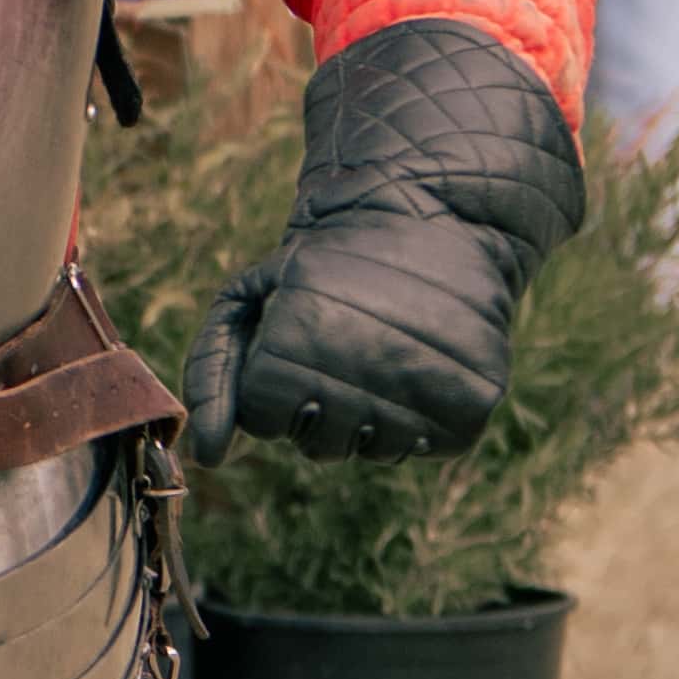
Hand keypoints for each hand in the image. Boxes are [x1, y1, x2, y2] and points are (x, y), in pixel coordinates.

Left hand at [186, 19, 585, 466]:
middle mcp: (355, 375)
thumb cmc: (327, 266)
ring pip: (371, 451)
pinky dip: (420, 418)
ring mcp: (418, 395)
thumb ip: (212, 374)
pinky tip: (421, 367)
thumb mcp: (251, 297)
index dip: (277, 386)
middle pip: (317, 445)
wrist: (434, 221)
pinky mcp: (469, 408)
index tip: (298, 343)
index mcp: (292, 346)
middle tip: (346, 347)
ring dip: (371, 415)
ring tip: (385, 353)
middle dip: (321, 406)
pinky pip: (425, 448)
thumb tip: (209, 457)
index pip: (266, 421)